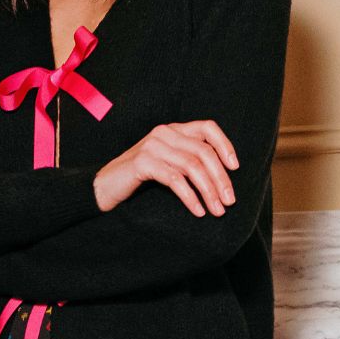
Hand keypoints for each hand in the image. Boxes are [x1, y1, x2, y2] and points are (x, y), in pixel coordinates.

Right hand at [93, 120, 237, 215]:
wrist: (104, 187)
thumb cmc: (139, 180)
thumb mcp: (167, 164)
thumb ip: (188, 161)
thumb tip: (222, 178)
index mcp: (173, 130)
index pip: (207, 128)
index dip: (225, 145)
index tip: (235, 168)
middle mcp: (164, 133)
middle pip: (203, 152)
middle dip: (220, 178)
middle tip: (229, 201)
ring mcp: (152, 146)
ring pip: (192, 166)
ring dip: (208, 191)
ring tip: (216, 210)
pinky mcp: (142, 163)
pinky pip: (175, 179)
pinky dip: (190, 197)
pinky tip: (198, 210)